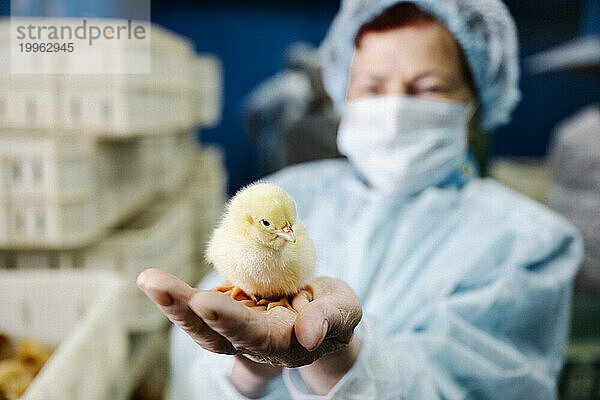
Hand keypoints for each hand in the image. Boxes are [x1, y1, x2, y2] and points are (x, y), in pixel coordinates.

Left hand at [136, 269, 361, 368]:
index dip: (229, 320)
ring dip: (173, 303)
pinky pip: (198, 306)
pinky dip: (176, 296)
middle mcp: (252, 341)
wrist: (320, 316)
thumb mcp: (344, 310)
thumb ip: (330, 319)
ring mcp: (235, 328)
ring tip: (148, 279)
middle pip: (213, 335)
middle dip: (184, 311)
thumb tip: (309, 332)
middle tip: (154, 284)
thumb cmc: (334, 312)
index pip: (254, 335)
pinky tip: (154, 280)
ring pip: (199, 324)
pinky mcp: (226, 310)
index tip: (204, 300)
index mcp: (284, 343)